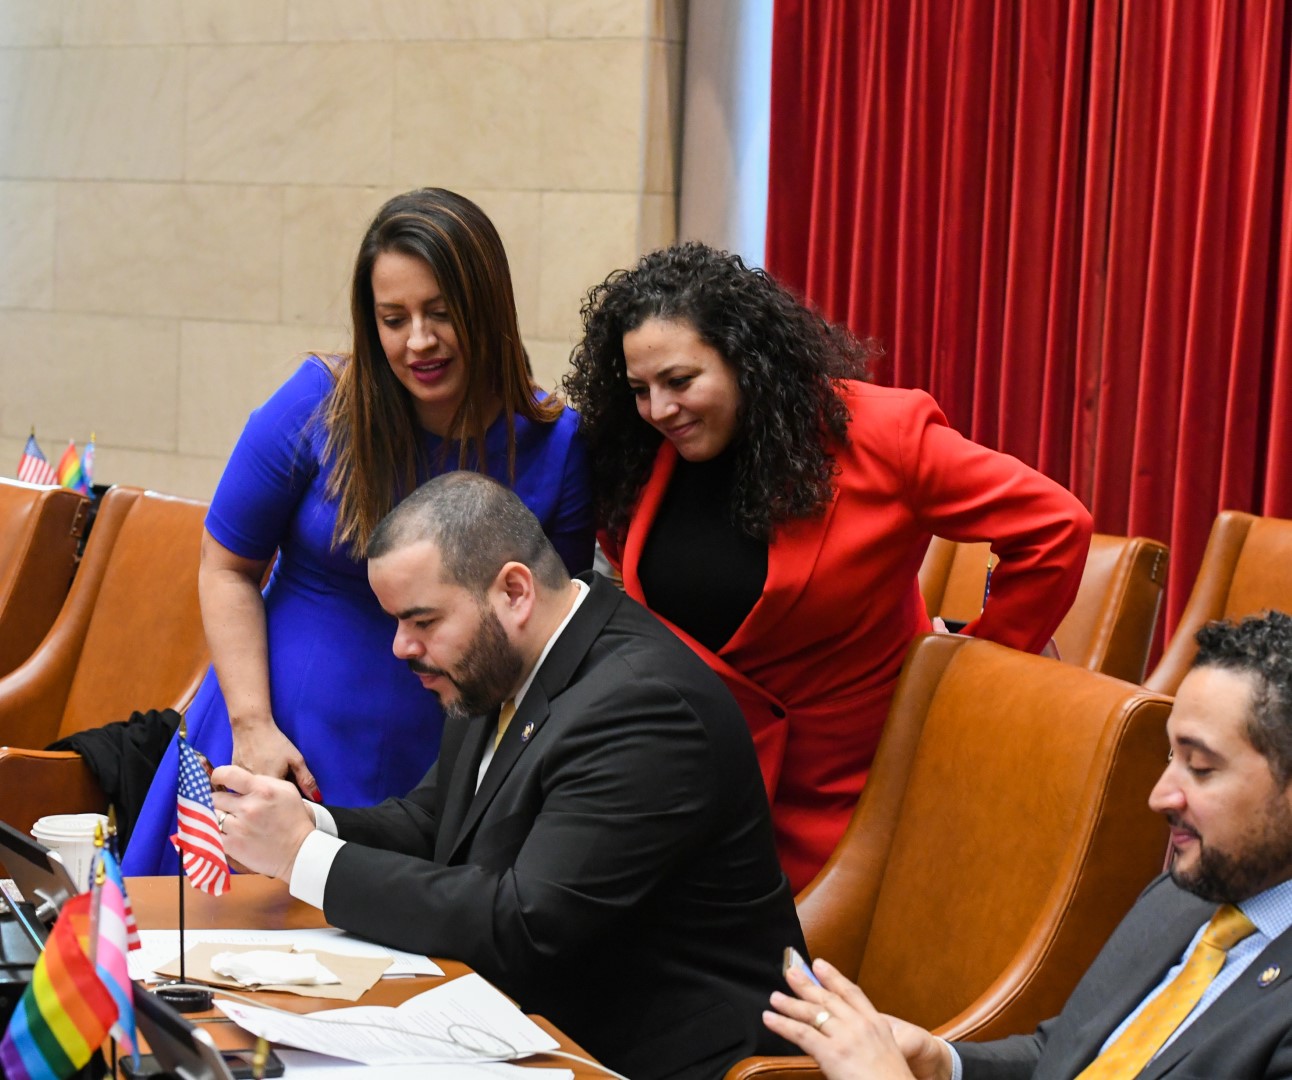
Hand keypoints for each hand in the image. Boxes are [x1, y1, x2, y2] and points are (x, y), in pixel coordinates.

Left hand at [211, 765, 316, 881]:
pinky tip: (226, 833)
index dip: (218, 775)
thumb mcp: (286, 790)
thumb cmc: (294, 819)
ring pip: (212, 816)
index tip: (217, 780)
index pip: (228, 774)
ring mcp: (238, 827)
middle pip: (215, 798)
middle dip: (220, 801)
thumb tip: (241, 780)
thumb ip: (263, 781)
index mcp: (262, 790)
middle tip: (226, 806)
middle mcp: (248, 807)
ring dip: (217, 817)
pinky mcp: (232, 845)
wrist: (298, 851)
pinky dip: (216, 832)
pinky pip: (212, 833)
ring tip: (227, 821)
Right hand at [230, 721, 321, 801]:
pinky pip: (242, 790)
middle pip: (266, 800)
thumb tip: (317, 798)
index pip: (282, 802)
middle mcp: (253, 791)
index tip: (289, 791)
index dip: (287, 797)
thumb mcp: (296, 760)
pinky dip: (249, 787)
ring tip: (265, 775)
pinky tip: (254, 774)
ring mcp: (238, 786)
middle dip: (274, 795)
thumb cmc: (275, 742)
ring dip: (261, 791)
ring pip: (254, 796)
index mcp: (270, 788)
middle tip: (276, 778)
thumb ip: (306, 780)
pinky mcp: (231, 781)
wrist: (251, 727)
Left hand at [763, 958, 951, 1079]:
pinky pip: (801, 1033)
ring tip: (775, 997)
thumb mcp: (887, 1052)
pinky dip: (782, 1024)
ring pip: (812, 1012)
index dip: (833, 976)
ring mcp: (846, 1037)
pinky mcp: (832, 1053)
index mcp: (878, 1024)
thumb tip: (845, 1035)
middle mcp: (860, 1025)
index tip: (819, 964)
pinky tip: (770, 1018)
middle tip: (790, 972)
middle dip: (807, 983)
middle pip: (828, 998)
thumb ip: (866, 1039)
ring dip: (790, 1003)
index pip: (852, 992)